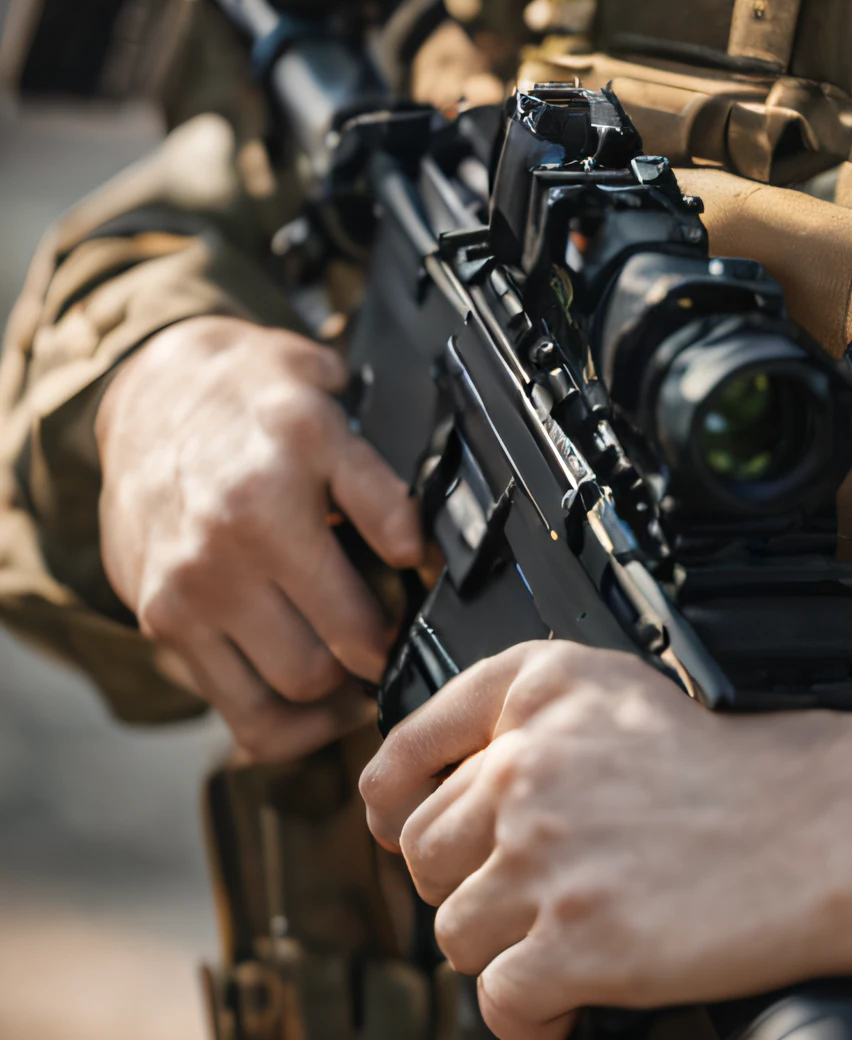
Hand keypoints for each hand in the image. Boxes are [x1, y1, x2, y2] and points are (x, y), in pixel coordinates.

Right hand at [96, 315, 423, 760]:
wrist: (152, 398)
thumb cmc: (251, 398)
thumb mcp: (328, 404)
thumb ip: (379, 483)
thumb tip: (425, 553)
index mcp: (281, 477)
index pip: (373, 574)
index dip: (416, 604)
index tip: (427, 599)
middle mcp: (231, 539)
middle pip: (333, 653)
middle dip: (378, 655)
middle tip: (397, 636)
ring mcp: (191, 589)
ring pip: (291, 690)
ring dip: (338, 695)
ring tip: (362, 671)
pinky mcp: (163, 623)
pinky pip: (239, 713)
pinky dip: (290, 724)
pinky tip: (318, 702)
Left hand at [360, 644, 851, 1039]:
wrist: (825, 829)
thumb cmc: (748, 771)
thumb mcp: (629, 702)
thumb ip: (539, 734)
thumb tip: (451, 802)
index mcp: (542, 690)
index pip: (411, 747)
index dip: (393, 798)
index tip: (392, 823)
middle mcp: (528, 762)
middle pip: (424, 851)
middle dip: (468, 884)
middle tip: (530, 898)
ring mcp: (542, 855)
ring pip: (453, 931)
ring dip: (504, 949)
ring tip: (570, 943)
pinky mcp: (569, 941)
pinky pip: (499, 1002)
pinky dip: (533, 1016)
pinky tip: (575, 1000)